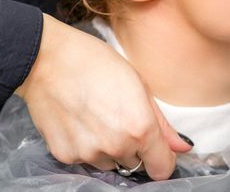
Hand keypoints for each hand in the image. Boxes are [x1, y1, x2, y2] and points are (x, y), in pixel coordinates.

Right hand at [15, 14, 192, 179]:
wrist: (47, 59)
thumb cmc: (96, 63)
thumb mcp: (139, 85)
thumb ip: (162, 123)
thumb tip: (182, 148)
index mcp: (140, 128)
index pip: (162, 168)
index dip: (162, 159)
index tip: (155, 148)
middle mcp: (116, 146)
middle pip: (134, 163)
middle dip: (132, 147)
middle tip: (117, 117)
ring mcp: (88, 153)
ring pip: (109, 163)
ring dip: (108, 148)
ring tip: (95, 117)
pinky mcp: (65, 155)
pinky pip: (84, 159)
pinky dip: (84, 146)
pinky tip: (78, 121)